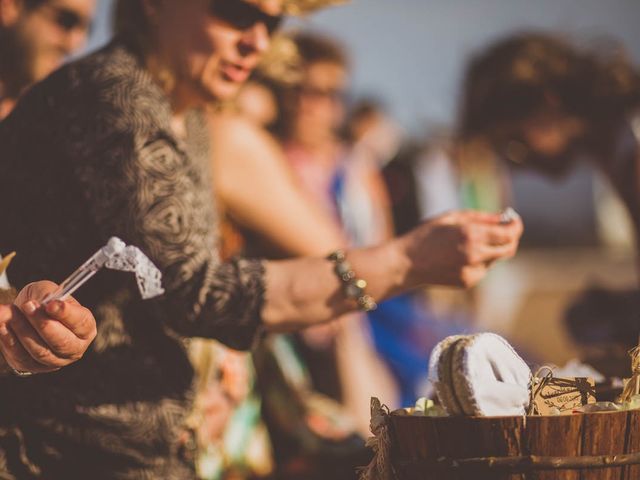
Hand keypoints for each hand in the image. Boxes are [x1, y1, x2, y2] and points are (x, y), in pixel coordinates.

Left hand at [0, 281, 96, 374]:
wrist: (25, 316)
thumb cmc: (42, 302)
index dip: (67, 314)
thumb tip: (40, 306)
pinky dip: (10, 339)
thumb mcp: (49, 291)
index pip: (81, 323)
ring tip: (10, 311)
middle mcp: (74, 348)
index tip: (51, 304)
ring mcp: (54, 361)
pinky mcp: (32, 366)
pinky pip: (21, 356)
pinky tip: (3, 325)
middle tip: (28, 306)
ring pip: (39, 351)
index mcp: (85, 328)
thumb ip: (48, 295)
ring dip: (22, 329)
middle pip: (61, 342)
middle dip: (43, 324)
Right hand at [399, 210, 522, 287]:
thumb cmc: (426, 235)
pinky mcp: (468, 282)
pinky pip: (483, 269)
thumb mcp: (451, 218)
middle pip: (509, 249)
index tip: (514, 220)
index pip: (509, 233)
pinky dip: (479, 260)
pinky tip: (459, 256)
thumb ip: (480, 217)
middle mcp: (475, 254)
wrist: (406, 263)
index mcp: (471, 234)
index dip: (516, 226)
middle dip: (510, 238)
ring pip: (495, 259)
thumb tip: (504, 218)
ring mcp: (473, 271)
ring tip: (471, 242)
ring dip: (492, 249)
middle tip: (504, 230)